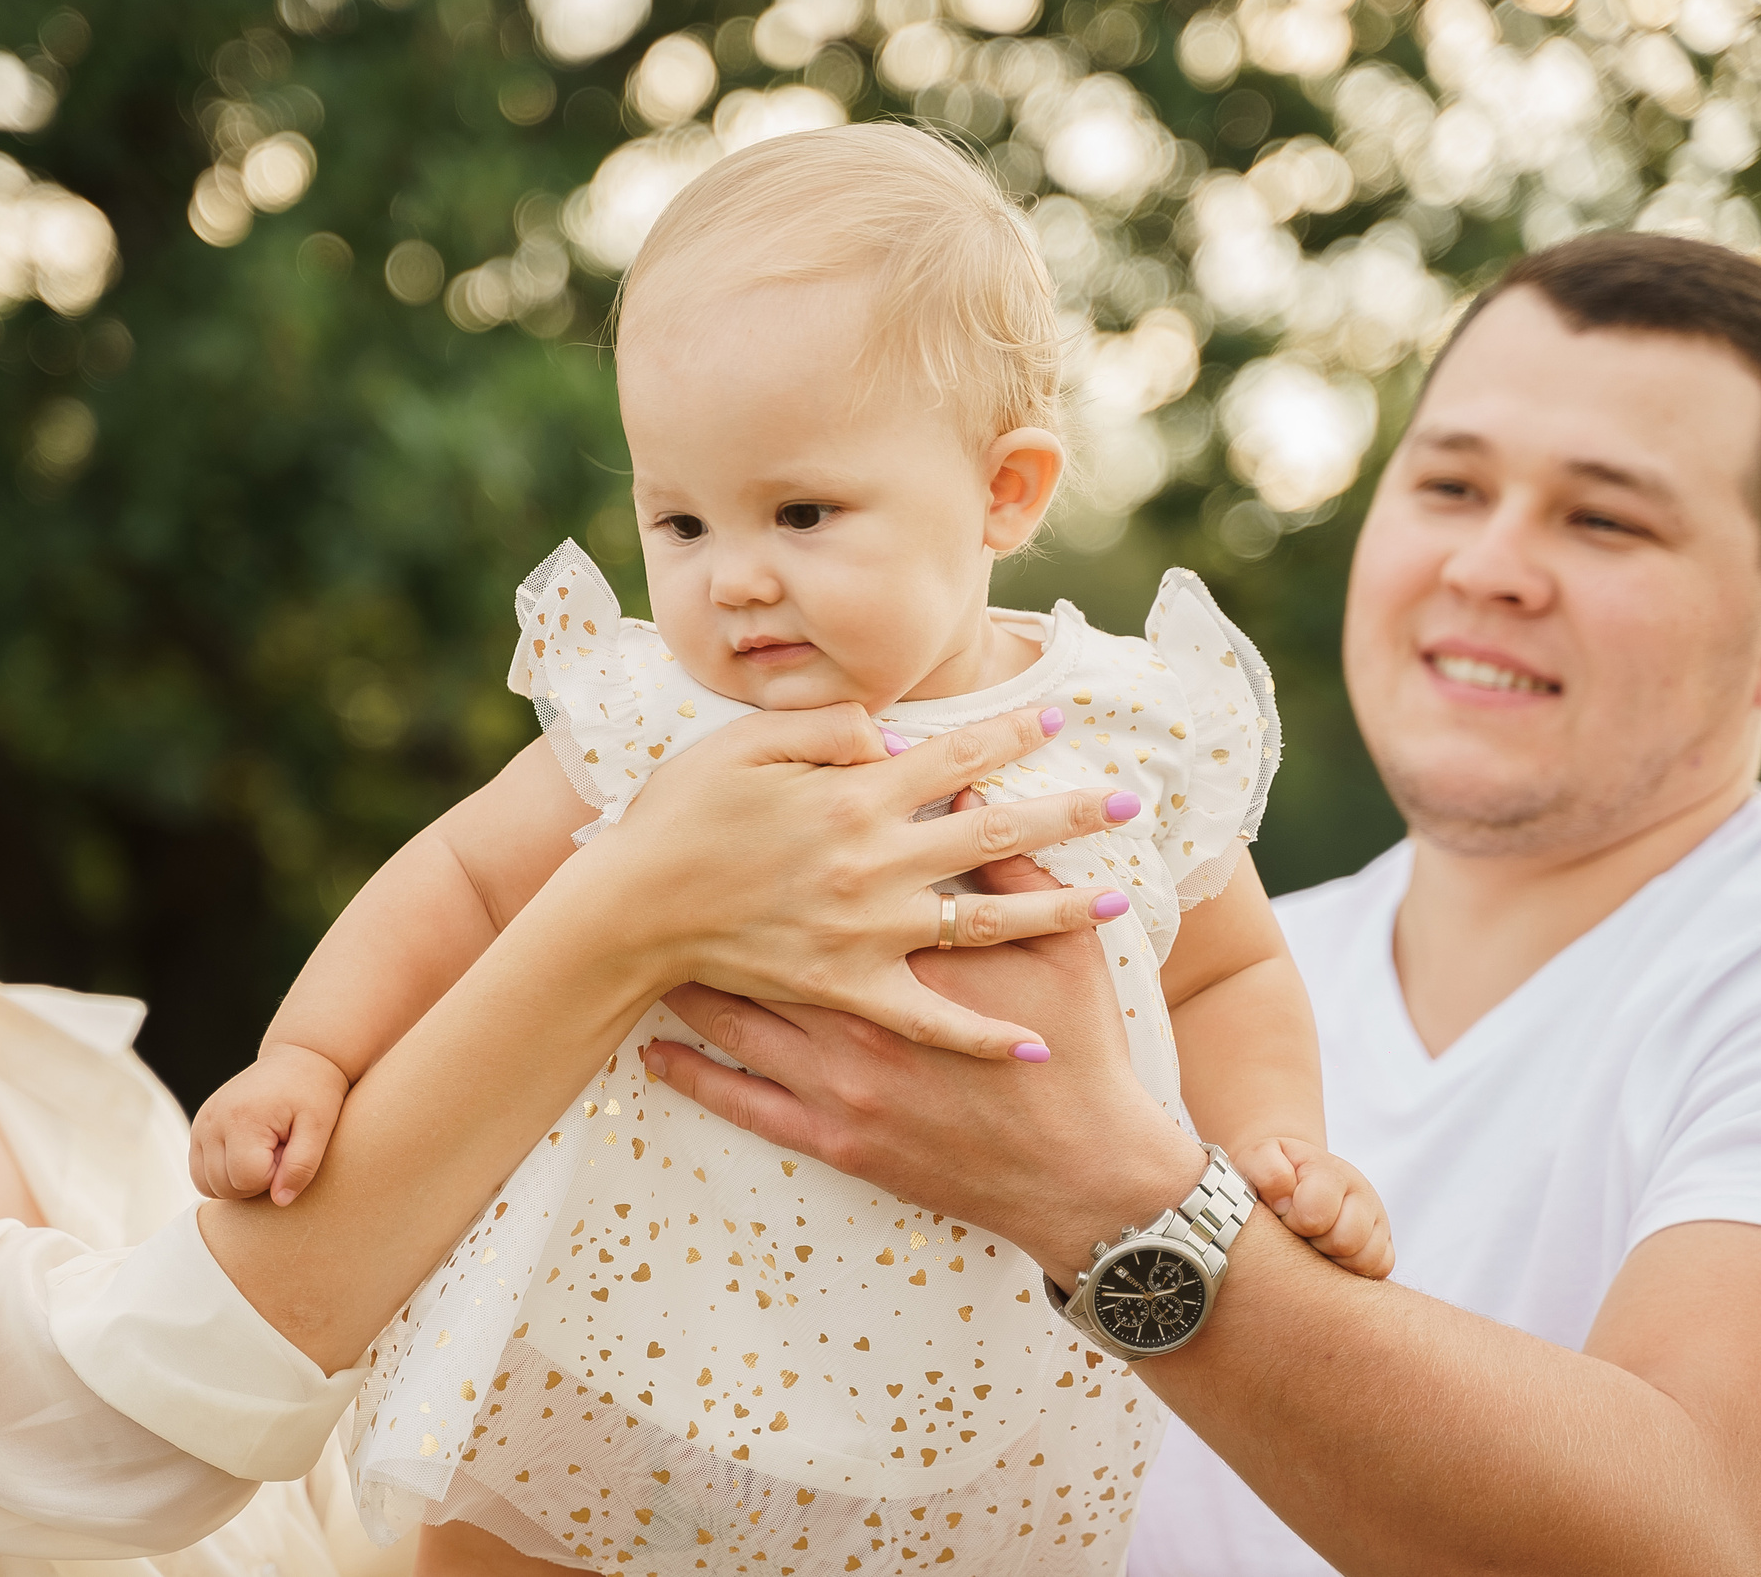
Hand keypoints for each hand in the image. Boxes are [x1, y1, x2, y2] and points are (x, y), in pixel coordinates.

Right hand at [188, 1044, 350, 1204]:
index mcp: (241, 1118)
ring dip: (237, 1181)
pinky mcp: (199, 1127)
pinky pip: (200, 1173)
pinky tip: (248, 1156)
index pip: (247, 1180)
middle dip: (256, 1180)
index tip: (290, 1151)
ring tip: (264, 1153)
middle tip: (280, 1151)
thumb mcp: (319, 1128)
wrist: (298, 1059)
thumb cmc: (313, 1092)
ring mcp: (201, 1123)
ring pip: (206, 1185)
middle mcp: (213, 1120)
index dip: (275, 1177)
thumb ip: (301, 1167)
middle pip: (224, 1186)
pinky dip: (222, 1175)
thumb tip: (280, 1200)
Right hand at [568, 702, 1139, 1061]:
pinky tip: (1033, 1043)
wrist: (631, 910)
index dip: (1011, 733)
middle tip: (1130, 802)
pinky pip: (930, 1017)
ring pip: (983, 917)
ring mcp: (867, 931)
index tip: (1058, 717)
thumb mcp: (744, 742)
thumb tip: (890, 732)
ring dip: (1055, 907)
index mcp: (854, 794)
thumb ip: (824, 725)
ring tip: (1113, 899)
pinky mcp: (848, 989)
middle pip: (993, 828)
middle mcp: (875, 859)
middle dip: (1068, 811)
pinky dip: (981, 1033)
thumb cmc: (677, 817)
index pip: (955, 754)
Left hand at [638, 851, 1207, 1285]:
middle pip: (763, 942)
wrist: (1080, 1174)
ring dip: (689, 980)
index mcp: (912, 953)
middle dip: (715, 907)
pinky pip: (743, 1102)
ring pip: (738, 1018)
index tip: (744, 819)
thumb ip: (1016, 877)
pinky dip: (695, 1075)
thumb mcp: (1064, 950)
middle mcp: (860, 1012)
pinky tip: (656, 1052)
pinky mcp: (833, 1138)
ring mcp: (839, 1080)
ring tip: (643, 948)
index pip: (834, 879)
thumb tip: (973, 803)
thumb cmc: (1078, 1052)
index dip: (789, 842)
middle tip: (665, 872)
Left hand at [1233, 1136, 1394, 1278]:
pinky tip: (1331, 1256)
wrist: (1291, 1177)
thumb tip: (1286, 1197)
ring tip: (1313, 1243)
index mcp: (1330, 1171)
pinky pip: (1380, 1268)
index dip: (1293, 1219)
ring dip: (1333, 1258)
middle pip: (1345, 1241)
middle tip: (1298, 1231)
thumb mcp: (1259, 1159)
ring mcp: (1376, 1219)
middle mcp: (1361, 1192)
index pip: (1317, 1212)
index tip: (1282, 1212)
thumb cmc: (1272, 1175)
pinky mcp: (1384, 1244)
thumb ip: (1267, 1169)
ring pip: (1366, 1259)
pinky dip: (1354, 1270)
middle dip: (1314, 1241)